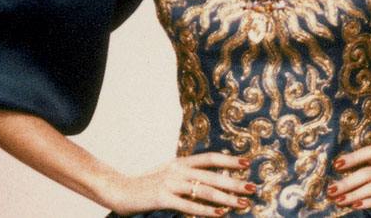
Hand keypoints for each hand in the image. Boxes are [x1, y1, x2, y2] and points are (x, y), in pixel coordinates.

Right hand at [103, 152, 254, 216]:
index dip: (228, 160)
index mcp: (180, 162)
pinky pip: (188, 205)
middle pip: (211, 175)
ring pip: (203, 190)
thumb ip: (187, 174)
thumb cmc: (146, 184)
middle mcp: (177, 170)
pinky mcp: (162, 198)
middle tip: (252, 188)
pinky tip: (219, 214)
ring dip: (225, 198)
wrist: (118, 189)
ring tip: (242, 204)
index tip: (247, 163)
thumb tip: (210, 178)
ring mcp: (169, 183)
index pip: (209, 158)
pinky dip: (205, 210)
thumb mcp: (169, 173)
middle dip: (234, 182)